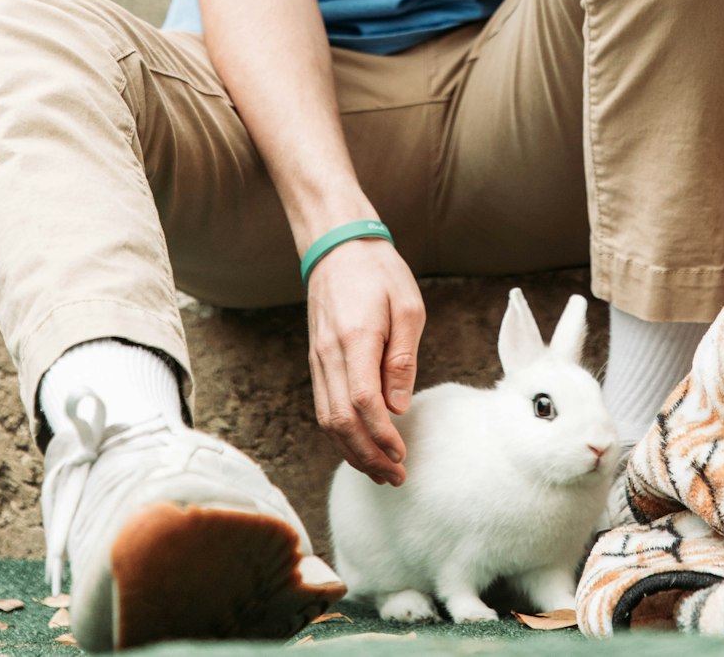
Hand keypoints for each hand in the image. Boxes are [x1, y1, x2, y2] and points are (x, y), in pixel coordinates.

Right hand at [307, 240, 425, 484]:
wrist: (337, 247)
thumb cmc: (379, 272)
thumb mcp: (407, 306)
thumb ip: (402, 358)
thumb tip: (398, 408)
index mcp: (355, 338)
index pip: (362, 401)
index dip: (381, 436)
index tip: (402, 455)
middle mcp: (329, 354)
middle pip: (340, 421)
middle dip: (367, 456)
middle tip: (395, 477)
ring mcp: (318, 358)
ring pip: (326, 419)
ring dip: (352, 452)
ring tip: (380, 471)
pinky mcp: (316, 360)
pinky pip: (323, 406)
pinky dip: (340, 434)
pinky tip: (360, 446)